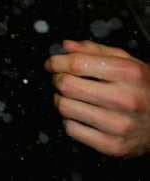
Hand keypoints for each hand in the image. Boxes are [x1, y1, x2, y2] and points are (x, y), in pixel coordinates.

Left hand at [45, 39, 149, 157]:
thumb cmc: (145, 88)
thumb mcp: (127, 62)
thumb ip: (95, 51)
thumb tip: (66, 47)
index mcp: (128, 73)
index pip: (77, 64)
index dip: (57, 62)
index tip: (52, 63)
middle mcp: (125, 99)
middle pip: (68, 86)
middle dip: (58, 80)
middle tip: (62, 80)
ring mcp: (119, 125)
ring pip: (65, 108)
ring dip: (62, 100)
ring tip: (72, 98)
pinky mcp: (113, 146)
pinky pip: (72, 130)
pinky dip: (70, 121)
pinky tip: (81, 116)